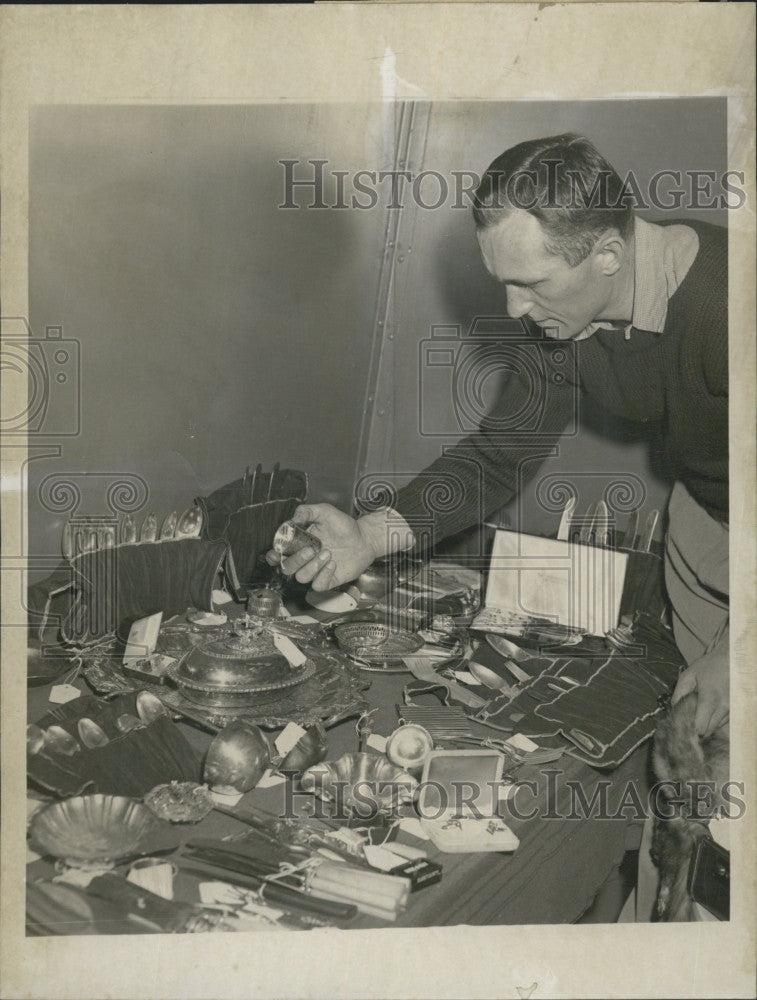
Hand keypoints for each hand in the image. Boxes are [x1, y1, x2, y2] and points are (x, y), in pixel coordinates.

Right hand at [265, 504, 380, 591]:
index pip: (278, 554)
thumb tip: (291, 521)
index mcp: (299, 544)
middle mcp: (305, 559)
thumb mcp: (324, 511)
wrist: (364, 538)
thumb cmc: (343, 525)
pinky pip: (317, 586)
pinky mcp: (328, 580)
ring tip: (328, 553)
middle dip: (296, 560)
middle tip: (312, 549)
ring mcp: (316, 571)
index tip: (277, 552)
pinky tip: (333, 564)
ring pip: (301, 577)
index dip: (273, 556)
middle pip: (287, 568)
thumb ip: (306, 511)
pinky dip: (323, 576)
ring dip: (313, 566)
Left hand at [671, 628, 728, 736]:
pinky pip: (723, 721)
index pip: (701, 727)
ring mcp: (731, 709)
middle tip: (688, 721)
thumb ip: (679, 693)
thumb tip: (673, 709)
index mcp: (710, 698)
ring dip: (707, 724)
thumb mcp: (688, 676)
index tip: (684, 726)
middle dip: (697, 729)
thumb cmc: (708, 667)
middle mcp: (723, 706)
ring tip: (699, 713)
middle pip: (709, 730)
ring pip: (716, 727)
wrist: (730, 660)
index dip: (691, 730)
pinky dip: (715, 720)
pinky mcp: (735, 709)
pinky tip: (708, 711)